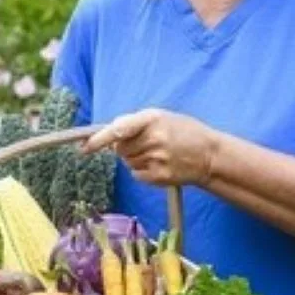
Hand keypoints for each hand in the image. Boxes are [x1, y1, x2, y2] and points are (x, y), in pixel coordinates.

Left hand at [82, 109, 218, 186]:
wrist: (209, 155)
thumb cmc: (184, 132)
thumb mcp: (163, 118)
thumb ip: (136, 123)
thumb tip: (109, 135)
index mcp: (153, 118)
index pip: (119, 129)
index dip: (100, 139)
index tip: (85, 147)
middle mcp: (154, 138)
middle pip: (120, 148)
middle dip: (125, 146)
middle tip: (147, 143)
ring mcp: (156, 159)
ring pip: (127, 162)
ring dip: (136, 158)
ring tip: (158, 153)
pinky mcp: (158, 176)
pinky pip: (136, 174)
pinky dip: (143, 171)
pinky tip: (160, 165)